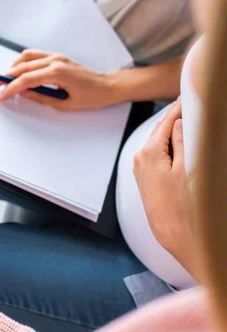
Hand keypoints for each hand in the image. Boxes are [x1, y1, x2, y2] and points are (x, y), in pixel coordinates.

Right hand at [0, 50, 114, 110]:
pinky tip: (17, 72)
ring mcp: (55, 56)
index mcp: (56, 73)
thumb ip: (41, 97)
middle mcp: (54, 60)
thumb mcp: (64, 104)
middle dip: (3, 77)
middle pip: (21, 66)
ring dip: (12, 67)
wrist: (108, 86)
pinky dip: (22, 63)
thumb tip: (23, 93)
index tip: (0, 96)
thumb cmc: (91, 97)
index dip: (10, 89)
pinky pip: (34, 55)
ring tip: (3, 79)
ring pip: (25, 57)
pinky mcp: (57, 56)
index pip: (26, 79)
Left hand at [133, 101, 196, 276]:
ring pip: (159, 142)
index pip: (166, 121)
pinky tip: (181, 145)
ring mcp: (141, 169)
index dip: (179, 107)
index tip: (189, 96)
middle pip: (161, 130)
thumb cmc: (182, 206)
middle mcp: (140, 158)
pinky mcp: (145, 178)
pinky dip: (169, 146)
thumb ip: (183, 141)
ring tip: (190, 123)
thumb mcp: (188, 168)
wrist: (174, 235)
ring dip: (174, 133)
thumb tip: (180, 121)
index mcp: (149, 151)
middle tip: (192, 106)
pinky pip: (158, 155)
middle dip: (177, 119)